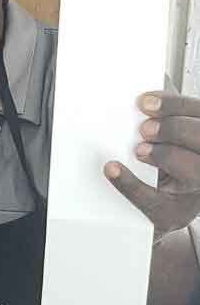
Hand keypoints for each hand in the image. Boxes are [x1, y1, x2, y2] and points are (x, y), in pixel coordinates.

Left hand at [105, 92, 199, 234]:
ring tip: (139, 149)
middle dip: (174, 129)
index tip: (145, 102)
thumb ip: (164, 115)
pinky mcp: (174, 213)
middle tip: (145, 128)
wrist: (158, 211)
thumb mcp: (169, 137)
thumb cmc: (165, 166)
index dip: (174, 105)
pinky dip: (131, 184)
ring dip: (165, 154)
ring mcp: (195, 191)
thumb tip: (143, 90)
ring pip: (194, 170)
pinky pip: (155, 200)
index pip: (199, 113)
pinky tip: (113, 169)